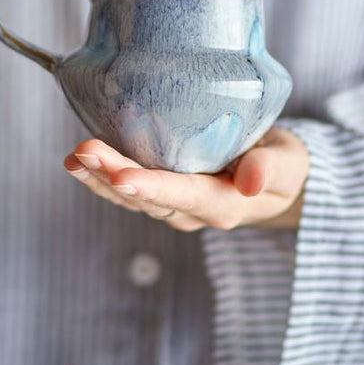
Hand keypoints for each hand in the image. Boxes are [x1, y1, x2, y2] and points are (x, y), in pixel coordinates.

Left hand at [63, 127, 308, 231]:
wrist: (276, 179)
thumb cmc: (284, 165)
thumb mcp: (288, 163)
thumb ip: (269, 169)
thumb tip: (250, 181)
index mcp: (224, 204)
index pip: (185, 196)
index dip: (152, 188)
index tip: (122, 178)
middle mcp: (193, 212)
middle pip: (148, 198)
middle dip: (112, 176)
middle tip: (84, 152)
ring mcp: (174, 207)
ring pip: (131, 198)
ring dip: (100, 178)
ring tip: (74, 157)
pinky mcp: (163, 195)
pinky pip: (128, 192)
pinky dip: (102, 177)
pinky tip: (79, 162)